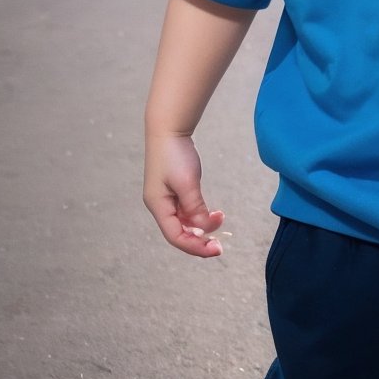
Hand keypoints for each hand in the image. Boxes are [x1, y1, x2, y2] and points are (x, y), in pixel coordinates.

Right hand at [143, 131, 224, 257]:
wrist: (168, 129)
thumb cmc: (174, 153)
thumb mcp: (187, 182)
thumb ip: (195, 208)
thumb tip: (203, 228)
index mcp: (158, 206)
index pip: (175, 237)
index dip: (195, 246)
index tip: (216, 249)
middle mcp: (160, 206)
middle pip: (179, 233)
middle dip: (200, 239)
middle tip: (220, 243)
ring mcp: (167, 199)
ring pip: (185, 223)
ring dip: (202, 226)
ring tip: (220, 218)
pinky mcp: (174, 191)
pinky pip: (187, 211)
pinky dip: (200, 215)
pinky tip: (214, 213)